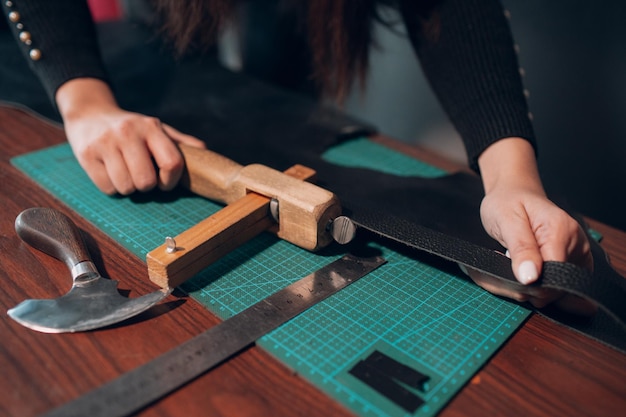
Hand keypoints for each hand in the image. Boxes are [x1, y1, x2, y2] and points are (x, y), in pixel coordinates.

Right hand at [56, 78, 205, 194]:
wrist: (90, 114)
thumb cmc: (131, 128)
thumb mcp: (157, 129)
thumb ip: (180, 143)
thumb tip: (205, 152)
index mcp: (151, 127)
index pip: (172, 163)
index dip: (171, 181)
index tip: (165, 182)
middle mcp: (128, 133)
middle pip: (146, 182)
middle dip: (146, 186)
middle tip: (141, 176)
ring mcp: (105, 143)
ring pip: (126, 187)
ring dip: (128, 187)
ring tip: (125, 172)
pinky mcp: (86, 154)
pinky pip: (107, 188)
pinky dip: (111, 187)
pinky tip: (110, 172)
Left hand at [467, 138, 595, 314]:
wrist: (513, 193)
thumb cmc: (508, 202)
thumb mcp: (507, 220)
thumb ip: (521, 248)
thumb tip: (530, 278)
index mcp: (562, 231)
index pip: (554, 275)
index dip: (530, 284)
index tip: (508, 273)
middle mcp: (576, 243)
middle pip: (557, 286)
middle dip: (527, 286)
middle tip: (505, 265)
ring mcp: (577, 254)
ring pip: (555, 291)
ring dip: (529, 286)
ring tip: (512, 263)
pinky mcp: (572, 262)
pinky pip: (556, 287)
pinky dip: (536, 285)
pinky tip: (522, 270)